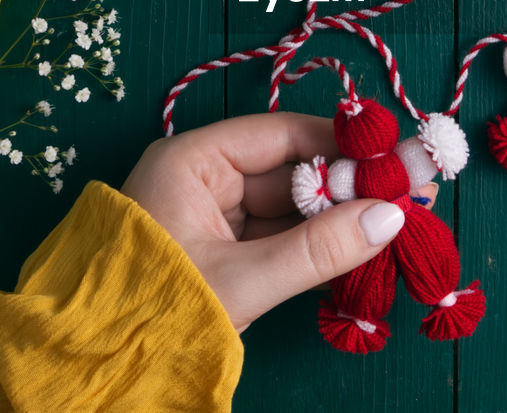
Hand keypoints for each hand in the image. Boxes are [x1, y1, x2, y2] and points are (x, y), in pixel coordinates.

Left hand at [121, 112, 436, 330]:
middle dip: (349, 186)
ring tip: (399, 221)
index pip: (280, 135)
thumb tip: (391, 217)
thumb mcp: (241, 280)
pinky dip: (315, 246)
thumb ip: (317, 249)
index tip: (394, 154)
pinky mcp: (219, 253)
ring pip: (288, 208)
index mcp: (191, 162)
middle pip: (289, 171)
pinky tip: (361, 248)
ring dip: (339, 218)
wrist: (94, 372)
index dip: (340, 144)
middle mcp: (201, 180)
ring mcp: (209, 218)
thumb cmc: (154, 311)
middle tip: (412, 191)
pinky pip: (278, 239)